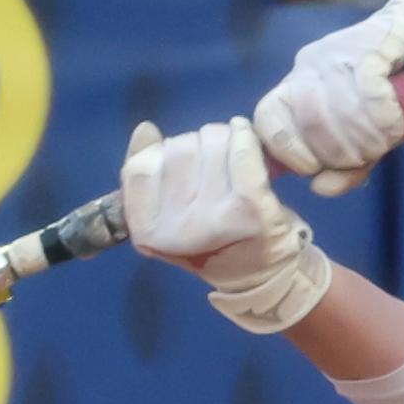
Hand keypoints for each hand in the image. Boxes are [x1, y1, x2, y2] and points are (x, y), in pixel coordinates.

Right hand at [121, 118, 328, 333]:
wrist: (262, 273)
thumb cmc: (210, 242)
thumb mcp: (164, 217)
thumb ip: (144, 175)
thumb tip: (145, 130)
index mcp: (147, 233)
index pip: (140, 166)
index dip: (159, 154)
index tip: (181, 164)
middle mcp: (175, 229)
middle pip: (177, 150)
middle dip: (195, 145)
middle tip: (211, 163)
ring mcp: (214, 218)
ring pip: (210, 143)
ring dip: (221, 139)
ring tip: (229, 157)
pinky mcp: (252, 207)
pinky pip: (242, 152)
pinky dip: (244, 135)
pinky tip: (243, 133)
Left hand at [254, 0, 403, 196]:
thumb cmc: (396, 93)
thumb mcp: (368, 141)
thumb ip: (345, 169)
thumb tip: (320, 188)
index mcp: (297, 88)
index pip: (267, 122)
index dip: (289, 153)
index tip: (315, 168)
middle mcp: (309, 68)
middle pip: (308, 122)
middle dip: (339, 152)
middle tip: (367, 154)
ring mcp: (336, 54)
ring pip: (338, 109)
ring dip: (367, 137)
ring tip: (386, 138)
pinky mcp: (368, 46)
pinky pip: (368, 92)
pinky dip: (385, 117)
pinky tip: (396, 120)